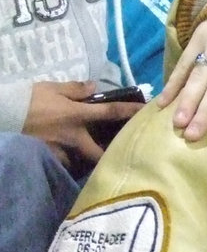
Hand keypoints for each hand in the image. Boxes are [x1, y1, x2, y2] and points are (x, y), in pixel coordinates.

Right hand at [22, 81, 142, 168]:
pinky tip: (67, 161)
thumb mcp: (52, 88)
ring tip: (93, 161)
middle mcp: (73, 136)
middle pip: (99, 152)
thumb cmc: (28, 99)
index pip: (110, 112)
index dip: (129, 112)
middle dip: (110, 156)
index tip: (146, 113)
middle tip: (118, 155)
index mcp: (77, 115)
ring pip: (79, 161)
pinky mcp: (46, 157)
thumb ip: (75, 89)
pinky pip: (61, 164)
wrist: (3, 114)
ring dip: (85, 160)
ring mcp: (59, 150)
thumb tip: (95, 87)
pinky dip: (65, 163)